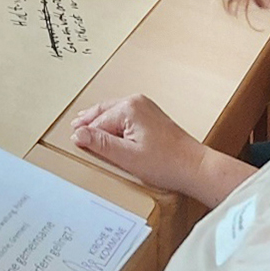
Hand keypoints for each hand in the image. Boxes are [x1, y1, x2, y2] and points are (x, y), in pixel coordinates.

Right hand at [70, 94, 207, 193]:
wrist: (195, 168)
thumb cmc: (166, 163)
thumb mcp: (126, 156)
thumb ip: (100, 143)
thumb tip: (78, 133)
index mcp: (129, 108)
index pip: (97, 122)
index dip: (86, 135)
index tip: (75, 143)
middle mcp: (137, 102)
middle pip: (103, 111)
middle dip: (89, 122)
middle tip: (74, 130)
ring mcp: (146, 107)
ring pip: (113, 112)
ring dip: (101, 121)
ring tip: (87, 129)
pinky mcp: (152, 115)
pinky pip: (125, 115)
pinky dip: (114, 122)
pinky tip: (110, 131)